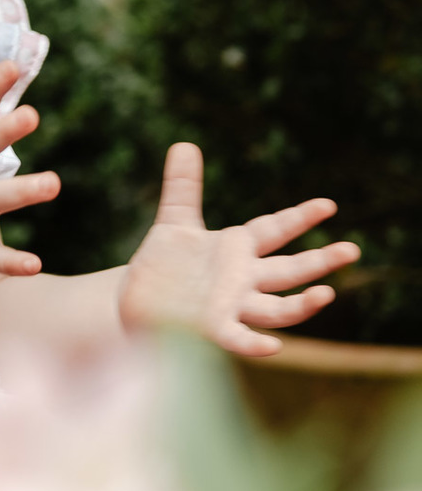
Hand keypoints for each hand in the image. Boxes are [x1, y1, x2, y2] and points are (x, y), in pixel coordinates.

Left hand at [118, 142, 358, 357]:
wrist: (137, 305)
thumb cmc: (162, 268)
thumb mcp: (175, 223)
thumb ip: (184, 187)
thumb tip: (184, 144)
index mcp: (236, 250)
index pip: (274, 230)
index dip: (300, 218)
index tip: (328, 205)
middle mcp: (241, 280)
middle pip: (288, 271)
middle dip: (320, 261)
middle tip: (353, 250)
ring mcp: (230, 307)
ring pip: (276, 310)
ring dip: (301, 305)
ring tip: (326, 294)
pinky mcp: (211, 331)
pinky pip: (239, 340)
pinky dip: (255, 344)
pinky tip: (272, 347)